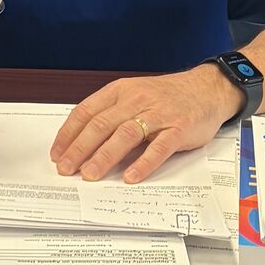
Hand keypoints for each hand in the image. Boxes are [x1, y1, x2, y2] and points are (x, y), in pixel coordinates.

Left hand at [50, 65, 241, 183]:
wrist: (207, 88)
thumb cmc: (167, 96)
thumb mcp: (134, 95)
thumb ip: (111, 114)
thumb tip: (81, 143)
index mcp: (120, 91)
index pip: (86, 112)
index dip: (68, 134)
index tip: (57, 153)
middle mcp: (136, 100)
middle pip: (101, 125)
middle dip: (79, 149)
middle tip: (66, 169)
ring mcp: (158, 114)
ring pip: (125, 135)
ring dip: (104, 156)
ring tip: (90, 174)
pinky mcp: (179, 128)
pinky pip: (158, 147)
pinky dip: (143, 163)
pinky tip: (131, 176)